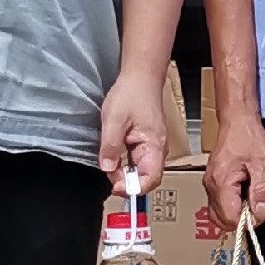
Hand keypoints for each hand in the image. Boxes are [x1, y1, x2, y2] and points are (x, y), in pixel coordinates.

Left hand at [98, 74, 168, 194]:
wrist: (140, 75)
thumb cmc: (132, 92)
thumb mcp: (114, 119)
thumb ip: (110, 146)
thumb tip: (107, 169)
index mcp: (154, 144)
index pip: (151, 179)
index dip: (134, 188)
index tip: (115, 187)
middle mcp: (157, 148)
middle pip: (145, 177)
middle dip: (126, 181)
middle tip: (107, 173)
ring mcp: (152, 145)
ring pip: (140, 170)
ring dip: (124, 172)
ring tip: (109, 163)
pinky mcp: (146, 142)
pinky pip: (137, 160)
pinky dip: (125, 163)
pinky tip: (114, 157)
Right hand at [203, 110, 264, 231]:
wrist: (237, 119)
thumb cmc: (247, 135)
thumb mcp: (262, 163)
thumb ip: (261, 191)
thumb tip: (260, 214)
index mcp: (221, 182)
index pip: (230, 218)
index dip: (248, 220)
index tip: (260, 210)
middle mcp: (211, 185)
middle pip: (220, 221)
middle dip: (240, 219)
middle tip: (256, 205)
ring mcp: (210, 184)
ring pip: (218, 214)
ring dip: (235, 212)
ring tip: (250, 195)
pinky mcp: (212, 182)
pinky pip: (219, 203)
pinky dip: (231, 204)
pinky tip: (244, 191)